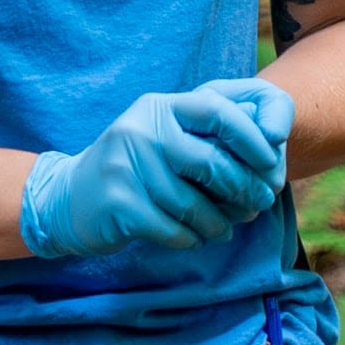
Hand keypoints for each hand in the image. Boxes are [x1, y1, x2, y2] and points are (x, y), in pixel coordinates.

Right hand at [17, 78, 293, 257]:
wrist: (71, 199)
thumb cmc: (138, 170)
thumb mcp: (166, 137)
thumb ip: (211, 132)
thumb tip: (273, 140)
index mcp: (160, 107)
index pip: (216, 109)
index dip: (251, 136)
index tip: (271, 163)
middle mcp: (140, 129)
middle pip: (210, 163)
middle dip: (243, 190)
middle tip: (258, 206)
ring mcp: (125, 165)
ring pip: (193, 204)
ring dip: (217, 223)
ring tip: (223, 228)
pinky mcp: (117, 202)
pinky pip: (172, 228)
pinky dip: (190, 238)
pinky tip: (192, 237)